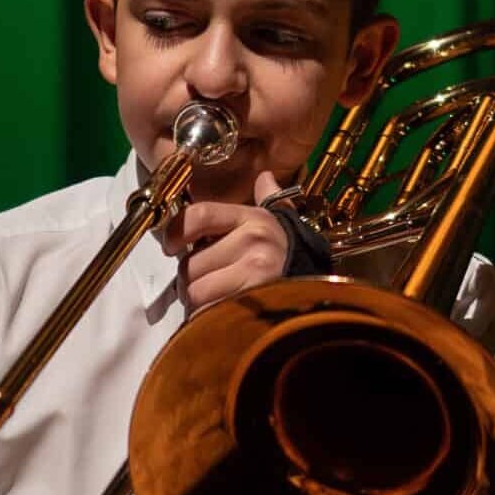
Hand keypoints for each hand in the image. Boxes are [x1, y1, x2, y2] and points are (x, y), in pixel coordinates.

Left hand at [161, 168, 291, 310]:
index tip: (169, 246)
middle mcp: (253, 239)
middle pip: (190, 263)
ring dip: (197, 301)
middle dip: (190, 280)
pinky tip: (223, 314)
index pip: (199, 215)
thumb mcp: (281, 225)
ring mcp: (254, 268)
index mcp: (253, 218)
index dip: (175, 231)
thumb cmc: (292, 259)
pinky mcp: (253, 297)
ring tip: (217, 300)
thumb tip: (265, 178)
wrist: (324, 291)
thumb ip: (269, 201)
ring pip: (195, 290)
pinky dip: (207, 317)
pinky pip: (207, 311)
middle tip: (207, 285)